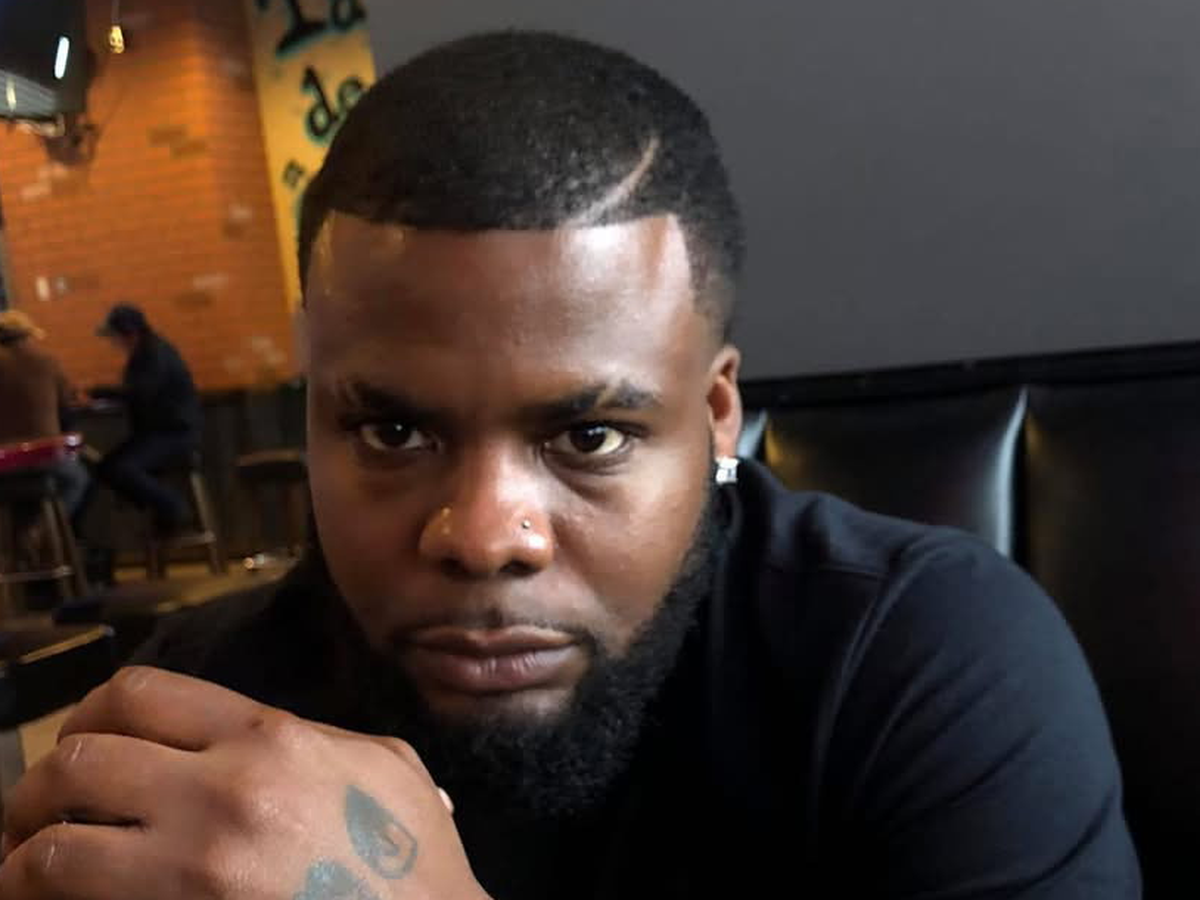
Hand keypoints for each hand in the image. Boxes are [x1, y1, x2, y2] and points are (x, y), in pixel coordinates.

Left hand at [0, 667, 488, 899]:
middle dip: (41, 788)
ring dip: (25, 858)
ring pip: (52, 844)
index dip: (90, 716)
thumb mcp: (386, 764)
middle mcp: (222, 789)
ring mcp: (194, 866)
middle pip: (77, 760)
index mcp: (269, 736)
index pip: (138, 694)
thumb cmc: (415, 858)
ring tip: (28, 871)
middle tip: (37, 815)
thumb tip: (258, 736)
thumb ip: (318, 735)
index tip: (83, 746)